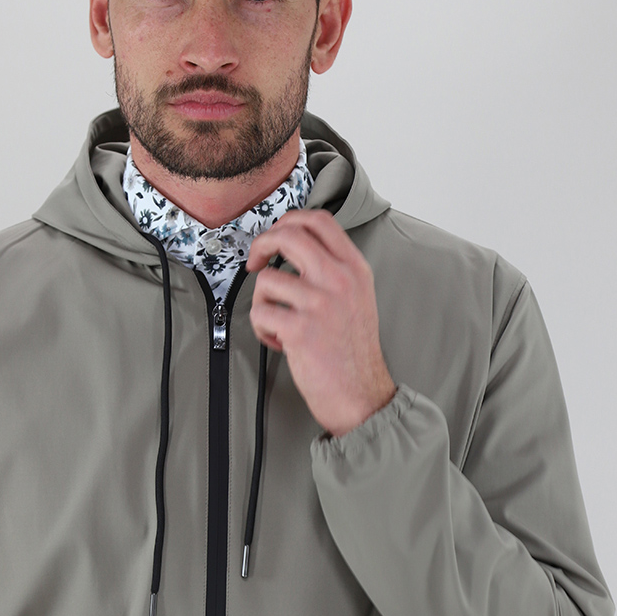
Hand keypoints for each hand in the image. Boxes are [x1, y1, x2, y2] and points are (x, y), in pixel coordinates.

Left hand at [246, 209, 395, 436]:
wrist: (361, 395)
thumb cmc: (353, 351)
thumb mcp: (357, 297)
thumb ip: (333, 269)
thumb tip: (293, 247)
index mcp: (354, 269)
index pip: (318, 221)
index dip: (288, 221)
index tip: (275, 237)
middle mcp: (339, 280)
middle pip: (288, 236)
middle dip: (261, 245)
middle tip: (255, 262)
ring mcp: (319, 304)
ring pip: (266, 279)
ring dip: (262, 302)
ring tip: (277, 323)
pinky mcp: (299, 329)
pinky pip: (260, 313)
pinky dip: (262, 330)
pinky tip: (280, 343)